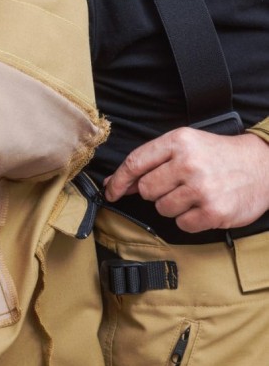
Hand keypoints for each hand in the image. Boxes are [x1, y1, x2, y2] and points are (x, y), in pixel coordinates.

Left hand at [104, 128, 268, 232]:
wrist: (263, 166)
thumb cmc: (220, 156)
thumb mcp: (187, 146)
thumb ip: (152, 162)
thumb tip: (118, 182)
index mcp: (179, 141)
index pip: (135, 163)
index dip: (119, 181)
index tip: (112, 191)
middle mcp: (189, 163)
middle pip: (147, 190)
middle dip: (157, 192)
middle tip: (177, 185)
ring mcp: (201, 188)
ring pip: (162, 209)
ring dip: (174, 206)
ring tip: (194, 194)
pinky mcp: (213, 212)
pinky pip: (181, 224)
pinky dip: (189, 219)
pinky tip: (203, 206)